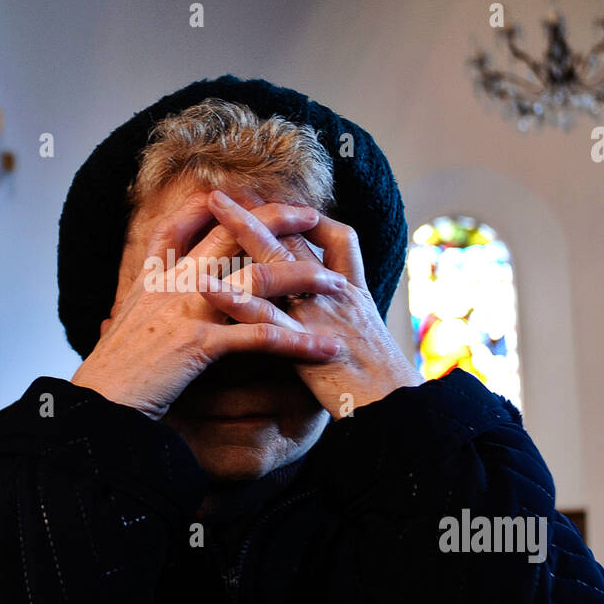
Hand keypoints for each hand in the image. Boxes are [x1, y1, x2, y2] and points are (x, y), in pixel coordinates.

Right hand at [71, 192, 343, 418]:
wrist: (98, 406)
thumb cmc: (113, 373)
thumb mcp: (123, 324)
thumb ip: (143, 302)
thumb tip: (147, 298)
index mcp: (153, 277)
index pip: (183, 224)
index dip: (216, 206)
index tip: (246, 194)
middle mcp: (171, 283)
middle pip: (230, 234)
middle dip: (275, 220)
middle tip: (312, 214)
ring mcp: (186, 309)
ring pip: (256, 279)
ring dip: (304, 279)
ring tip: (339, 285)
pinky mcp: (198, 343)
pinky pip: (261, 337)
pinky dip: (298, 342)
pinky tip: (326, 348)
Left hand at [198, 190, 418, 418]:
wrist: (398, 412)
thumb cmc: (379, 385)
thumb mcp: (363, 341)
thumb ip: (339, 319)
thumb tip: (312, 309)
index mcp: (350, 291)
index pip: (332, 237)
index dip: (302, 218)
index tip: (268, 205)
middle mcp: (336, 292)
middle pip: (295, 238)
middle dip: (261, 210)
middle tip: (226, 190)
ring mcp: (319, 313)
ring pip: (277, 262)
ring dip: (242, 230)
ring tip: (213, 207)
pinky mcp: (304, 342)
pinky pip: (264, 316)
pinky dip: (233, 298)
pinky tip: (205, 286)